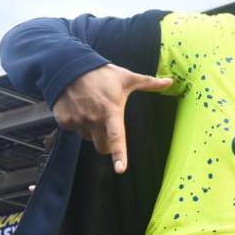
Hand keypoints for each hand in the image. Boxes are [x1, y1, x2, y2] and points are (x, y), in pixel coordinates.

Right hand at [51, 65, 172, 173]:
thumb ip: (149, 83)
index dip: (119, 154)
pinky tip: (78, 108)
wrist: (68, 66)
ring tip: (91, 109)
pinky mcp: (63, 120)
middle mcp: (93, 119)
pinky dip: (76, 122)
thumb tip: (171, 82)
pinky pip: (73, 130)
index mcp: (110, 111)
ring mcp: (77, 120)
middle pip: (102, 146)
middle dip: (106, 142)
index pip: (116, 137)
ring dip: (90, 130)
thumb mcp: (127, 78)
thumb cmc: (101, 73)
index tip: (121, 169)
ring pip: (87, 138)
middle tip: (107, 124)